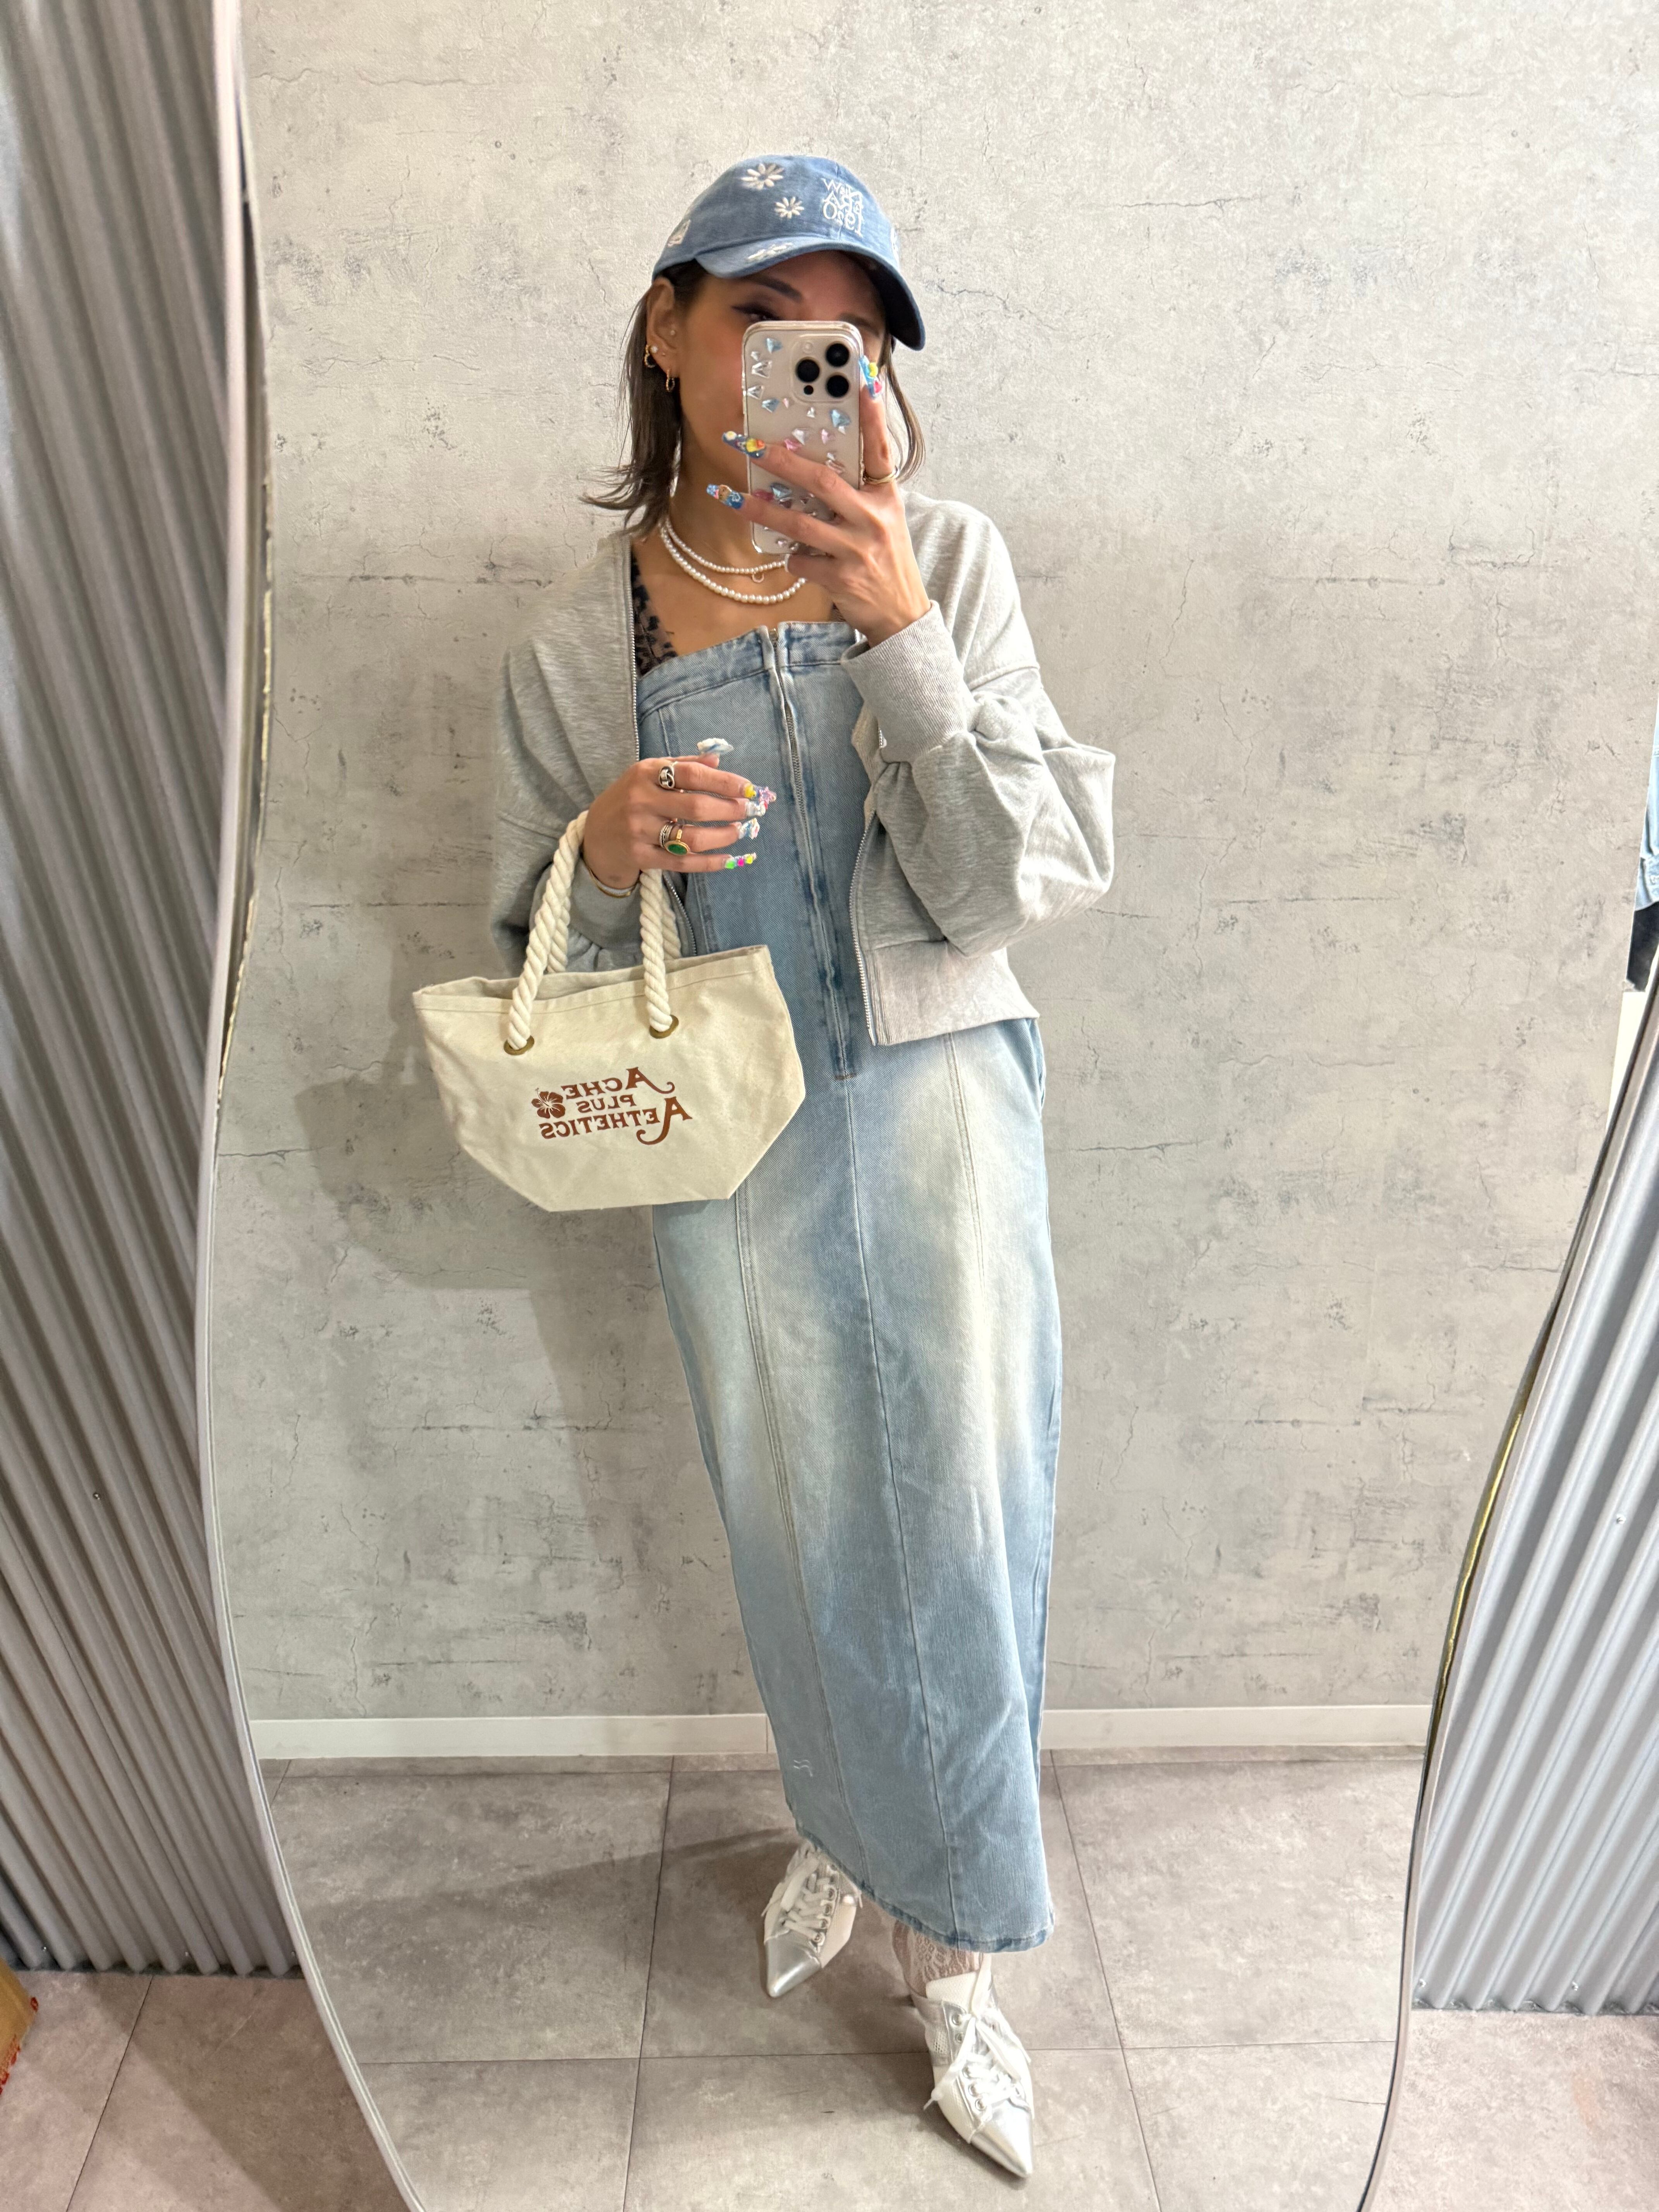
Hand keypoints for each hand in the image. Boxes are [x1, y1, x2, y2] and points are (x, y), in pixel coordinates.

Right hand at [581, 754, 774, 886]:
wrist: (596, 833)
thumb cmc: (631, 798)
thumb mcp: (650, 774)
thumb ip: (684, 765)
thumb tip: (718, 758)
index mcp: (646, 773)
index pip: (691, 774)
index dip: (723, 781)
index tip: (747, 789)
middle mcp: (641, 800)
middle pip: (695, 807)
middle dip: (728, 810)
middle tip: (747, 811)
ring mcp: (639, 831)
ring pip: (691, 838)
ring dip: (722, 837)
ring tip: (738, 832)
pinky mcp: (641, 856)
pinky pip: (682, 862)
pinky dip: (709, 863)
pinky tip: (727, 859)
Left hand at [707, 361, 931, 645]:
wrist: (901, 615)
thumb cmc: (885, 560)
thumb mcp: (883, 520)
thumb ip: (857, 493)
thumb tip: (813, 465)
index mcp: (886, 497)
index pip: (880, 449)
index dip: (871, 415)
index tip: (860, 379)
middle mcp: (873, 519)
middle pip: (822, 480)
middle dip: (780, 460)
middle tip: (746, 445)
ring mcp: (857, 549)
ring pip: (799, 522)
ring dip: (759, 509)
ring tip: (729, 497)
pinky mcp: (841, 578)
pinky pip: (800, 559)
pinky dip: (791, 556)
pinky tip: (791, 556)